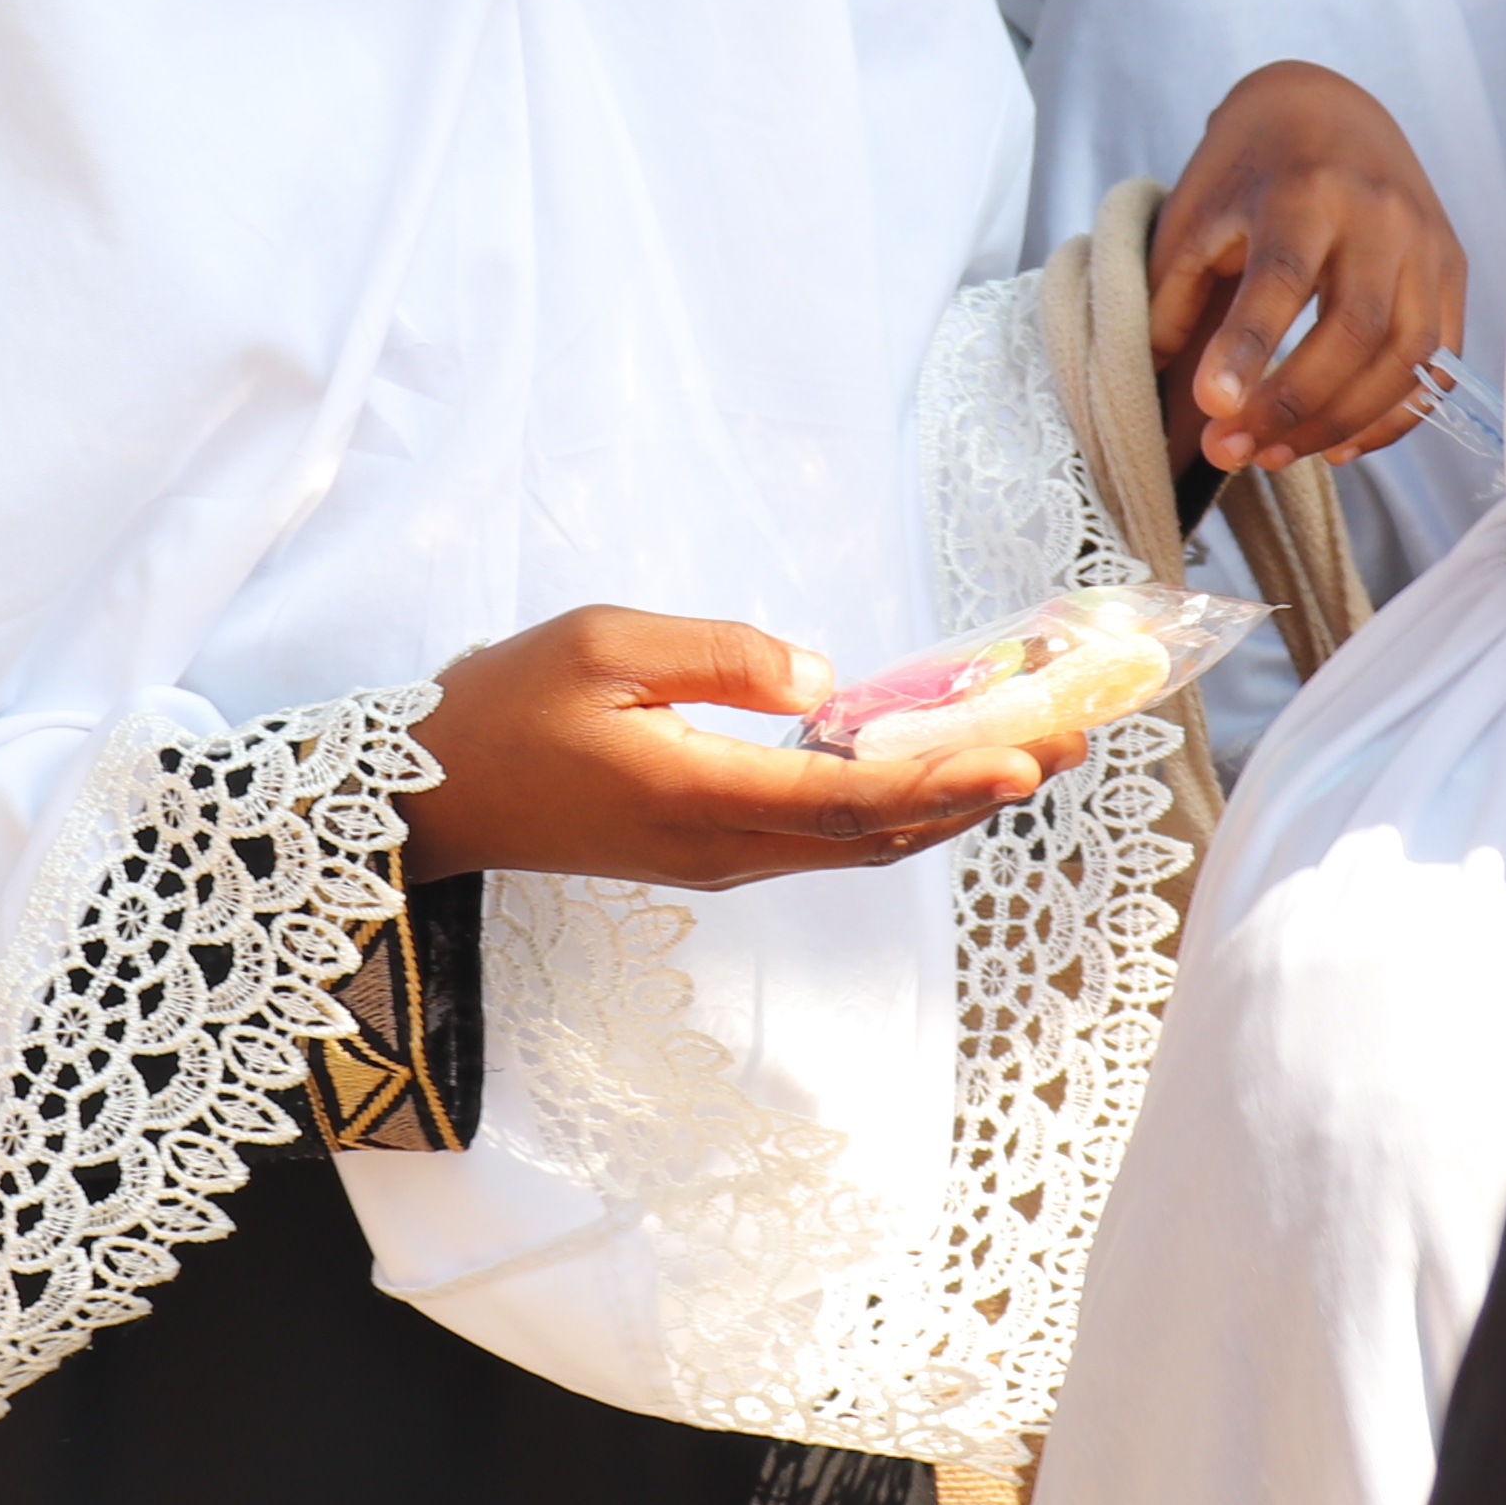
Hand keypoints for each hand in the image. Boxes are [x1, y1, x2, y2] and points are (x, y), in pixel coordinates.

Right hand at [400, 606, 1063, 890]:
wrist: (434, 794)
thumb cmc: (508, 703)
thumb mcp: (605, 643)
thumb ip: (720, 656)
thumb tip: (823, 675)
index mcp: (698, 796)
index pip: (852, 799)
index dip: (948, 780)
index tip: (1026, 754)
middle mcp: (722, 848)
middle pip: (878, 834)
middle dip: (979, 792)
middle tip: (1071, 740)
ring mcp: (718, 861)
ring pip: (859, 844)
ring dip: (946, 804)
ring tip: (1028, 756)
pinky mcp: (709, 855)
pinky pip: (824, 839)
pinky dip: (892, 808)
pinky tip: (932, 774)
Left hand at [1150, 61, 1463, 479]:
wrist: (1326, 105)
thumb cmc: (1247, 169)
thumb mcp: (1195, 215)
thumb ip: (1175, 298)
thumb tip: (1167, 392)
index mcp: (1304, 189)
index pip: (1281, 278)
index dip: (1248, 347)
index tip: (1209, 407)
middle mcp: (1378, 214)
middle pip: (1355, 329)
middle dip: (1294, 406)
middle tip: (1231, 451)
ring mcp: (1426, 242)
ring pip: (1407, 355)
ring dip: (1342, 422)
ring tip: (1274, 455)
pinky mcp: (1452, 268)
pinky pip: (1439, 361)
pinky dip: (1394, 416)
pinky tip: (1338, 443)